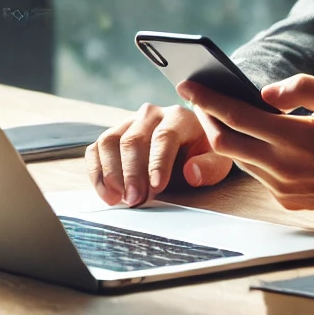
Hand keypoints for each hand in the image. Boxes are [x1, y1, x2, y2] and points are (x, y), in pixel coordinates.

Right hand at [85, 103, 232, 206]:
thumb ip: (209, 167)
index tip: (155, 186)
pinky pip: (96, 149)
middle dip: (132, 172)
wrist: (188, 145)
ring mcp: (128, 123)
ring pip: (109, 140)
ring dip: (110, 172)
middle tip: (134, 200)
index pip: (165, 136)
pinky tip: (107, 195)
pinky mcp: (113, 135)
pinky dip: (96, 173)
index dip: (158, 162)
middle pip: (134, 139)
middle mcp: (151, 114)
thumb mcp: (217, 161)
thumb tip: (192, 172)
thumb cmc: (203, 154)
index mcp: (179, 117)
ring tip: (118, 199)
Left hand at [177, 74, 313, 215]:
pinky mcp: (288, 202)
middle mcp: (284, 168)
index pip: (237, 116)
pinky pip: (257, 175)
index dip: (208, 99)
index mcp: (296, 139)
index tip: (187, 85)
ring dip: (226, 137)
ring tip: (222, 114)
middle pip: (225, 143)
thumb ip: (303, 88)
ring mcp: (284, 190)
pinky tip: (254, 139)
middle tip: (200, 98)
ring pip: (239, 160)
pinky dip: (248, 154)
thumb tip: (264, 92)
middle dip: (207, 118)